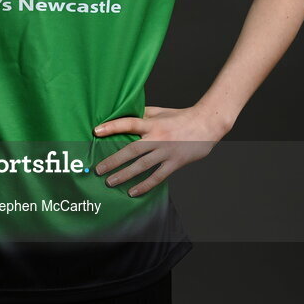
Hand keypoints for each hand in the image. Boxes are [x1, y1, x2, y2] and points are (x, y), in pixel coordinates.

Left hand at [93, 105, 226, 196]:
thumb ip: (144, 115)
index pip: (129, 123)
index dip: (112, 126)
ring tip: (110, 182)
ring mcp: (167, 151)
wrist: (207, 123)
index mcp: (153, 123)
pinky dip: (145, 185)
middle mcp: (158, 137)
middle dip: (113, 160)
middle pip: (132, 149)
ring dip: (125, 175)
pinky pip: (158, 176)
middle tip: (98, 169)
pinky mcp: (176, 162)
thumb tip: (125, 116)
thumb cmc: (182, 116)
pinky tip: (133, 192)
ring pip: (143, 165)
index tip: (96, 132)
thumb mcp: (161, 112)